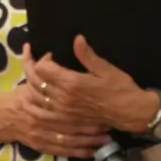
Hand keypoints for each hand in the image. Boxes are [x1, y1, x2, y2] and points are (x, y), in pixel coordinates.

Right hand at [0, 46, 111, 158]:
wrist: (4, 116)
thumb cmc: (22, 95)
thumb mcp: (31, 76)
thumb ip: (43, 64)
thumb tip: (65, 45)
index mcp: (44, 95)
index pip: (68, 101)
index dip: (87, 103)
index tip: (103, 104)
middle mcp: (44, 115)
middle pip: (73, 121)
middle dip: (92, 124)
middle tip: (110, 124)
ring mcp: (42, 132)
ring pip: (70, 137)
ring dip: (89, 139)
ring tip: (107, 138)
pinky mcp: (42, 145)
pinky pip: (63, 150)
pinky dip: (78, 151)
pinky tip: (92, 152)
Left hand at [30, 37, 159, 135]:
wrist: (129, 113)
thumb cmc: (120, 88)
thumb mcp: (106, 68)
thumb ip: (87, 55)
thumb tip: (77, 39)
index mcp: (72, 83)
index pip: (42, 68)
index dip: (43, 58)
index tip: (53, 55)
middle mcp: (63, 99)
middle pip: (35, 82)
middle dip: (33, 69)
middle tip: (40, 62)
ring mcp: (62, 112)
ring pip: (35, 98)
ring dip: (31, 87)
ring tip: (35, 78)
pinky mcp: (65, 121)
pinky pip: (41, 114)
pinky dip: (34, 105)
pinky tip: (35, 99)